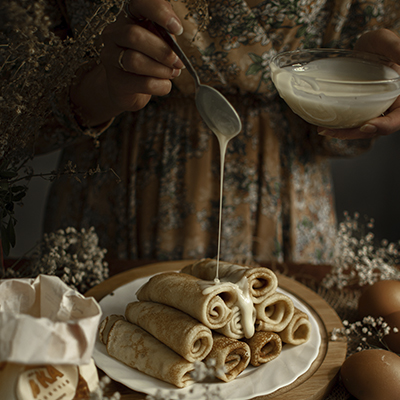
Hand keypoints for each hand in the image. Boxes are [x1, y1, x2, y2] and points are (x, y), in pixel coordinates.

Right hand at [71, 0, 184, 126]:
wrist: (130, 89)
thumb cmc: (148, 62)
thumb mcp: (158, 44)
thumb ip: (166, 39)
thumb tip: (174, 47)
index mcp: (128, 18)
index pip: (140, 3)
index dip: (159, 12)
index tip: (177, 28)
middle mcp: (114, 34)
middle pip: (134, 35)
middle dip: (162, 51)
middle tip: (178, 62)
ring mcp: (111, 58)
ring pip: (135, 60)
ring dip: (161, 69)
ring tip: (171, 73)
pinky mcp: (116, 82)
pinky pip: (143, 83)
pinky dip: (160, 85)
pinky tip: (163, 84)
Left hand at [318, 29, 399, 139]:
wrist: (365, 47)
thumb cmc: (379, 43)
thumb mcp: (386, 42)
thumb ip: (397, 49)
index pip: (398, 118)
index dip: (385, 126)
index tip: (367, 125)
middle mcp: (390, 106)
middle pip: (376, 129)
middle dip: (355, 133)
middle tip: (333, 131)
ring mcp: (373, 110)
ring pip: (362, 128)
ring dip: (344, 133)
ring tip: (324, 130)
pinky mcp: (359, 110)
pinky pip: (351, 121)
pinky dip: (339, 125)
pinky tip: (323, 125)